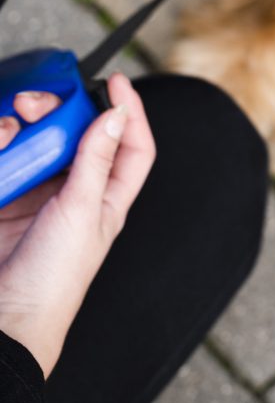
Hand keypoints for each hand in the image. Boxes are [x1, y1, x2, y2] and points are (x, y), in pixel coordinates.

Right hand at [0, 74, 155, 375]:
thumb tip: (116, 114)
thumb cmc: (53, 281)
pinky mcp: (5, 197)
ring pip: (36, 141)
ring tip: (10, 127)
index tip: (116, 82)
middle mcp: (75, 191)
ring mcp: (37, 194)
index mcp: (108, 197)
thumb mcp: (81, 212)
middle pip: (75, 134)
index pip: (132, 146)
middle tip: (37, 103)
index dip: (130, 111)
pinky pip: (6, 159)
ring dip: (22, 126)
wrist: (4, 320)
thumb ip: (96, 160)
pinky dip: (1, 145)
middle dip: (58, 111)